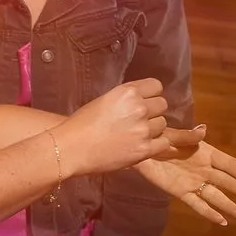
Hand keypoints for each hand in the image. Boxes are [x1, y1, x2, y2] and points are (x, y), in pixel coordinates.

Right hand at [51, 79, 174, 178]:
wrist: (70, 148)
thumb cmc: (81, 125)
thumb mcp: (104, 101)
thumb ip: (126, 98)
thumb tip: (143, 100)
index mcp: (127, 92)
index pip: (156, 86)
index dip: (150, 94)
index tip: (143, 102)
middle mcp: (138, 108)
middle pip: (162, 105)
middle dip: (152, 112)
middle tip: (138, 121)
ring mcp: (143, 129)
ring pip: (163, 124)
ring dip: (153, 129)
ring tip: (136, 135)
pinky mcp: (144, 149)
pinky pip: (164, 143)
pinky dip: (155, 145)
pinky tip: (141, 145)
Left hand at [132, 127, 235, 224]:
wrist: (139, 152)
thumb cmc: (158, 140)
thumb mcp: (172, 136)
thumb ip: (189, 136)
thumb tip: (204, 130)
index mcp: (206, 153)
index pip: (230, 165)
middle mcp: (204, 170)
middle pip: (228, 182)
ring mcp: (193, 182)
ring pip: (216, 196)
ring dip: (230, 205)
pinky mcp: (181, 192)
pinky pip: (198, 204)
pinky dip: (209, 213)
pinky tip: (221, 221)